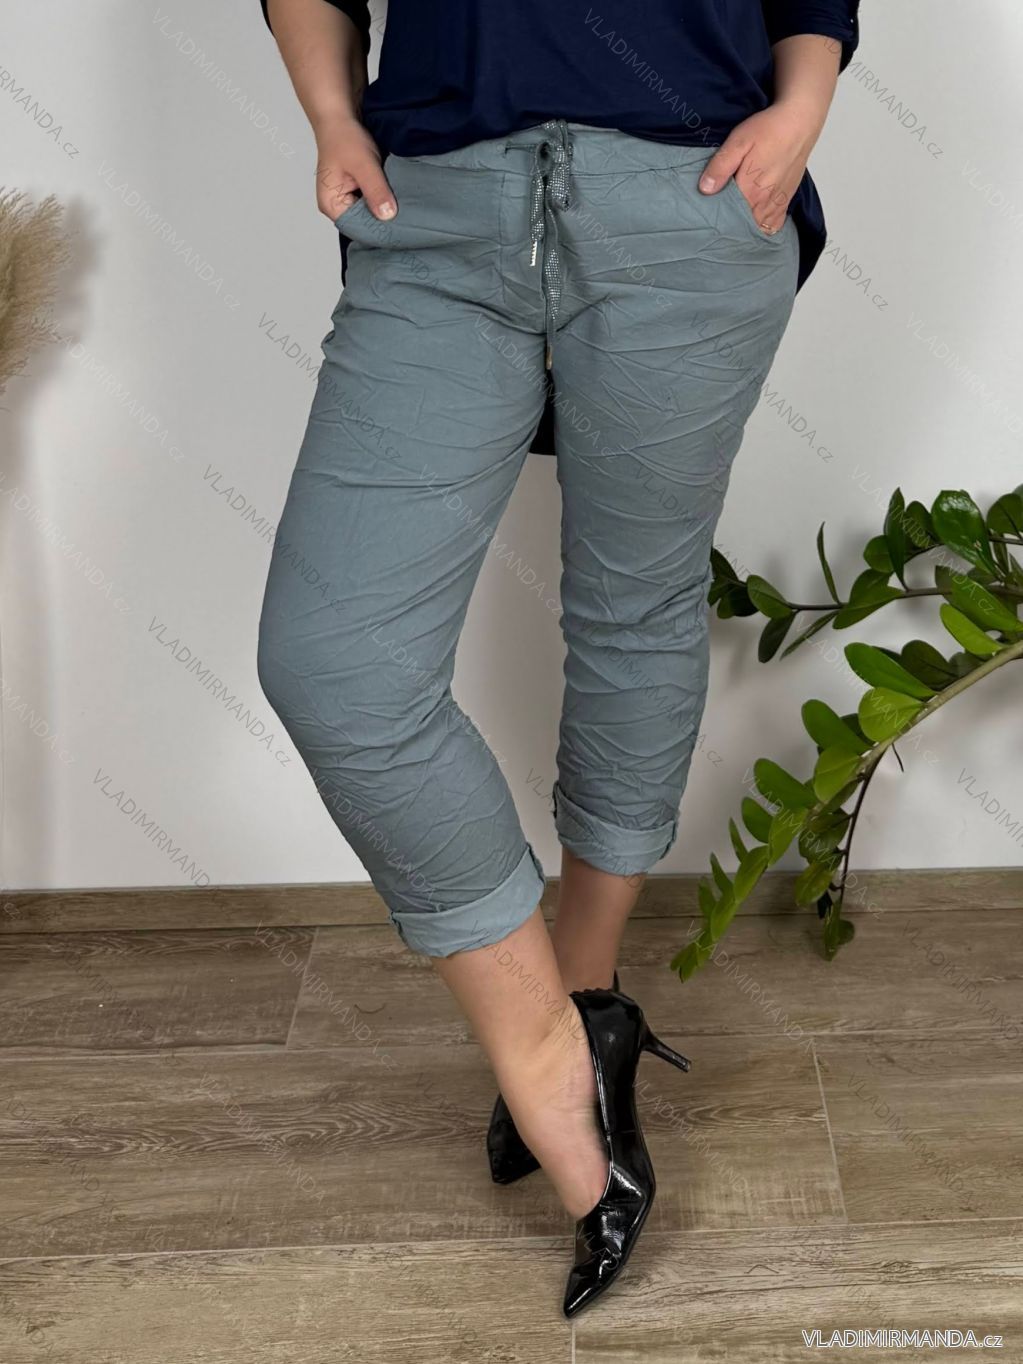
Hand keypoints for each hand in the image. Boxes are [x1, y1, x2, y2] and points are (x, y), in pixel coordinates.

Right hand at [315, 117, 396, 221]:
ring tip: (399, 200)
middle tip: (404, 210)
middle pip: (364, 223)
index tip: (398, 222)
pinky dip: (382, 197)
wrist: (340, 119)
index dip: (378, 227)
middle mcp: (336, 207)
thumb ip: (375, 190)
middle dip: (382, 216)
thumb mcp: (363, 164)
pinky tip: (392, 192)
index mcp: (331, 205)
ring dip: (383, 205)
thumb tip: (387, 215)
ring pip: (370, 213)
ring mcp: (346, 200)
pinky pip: (372, 202)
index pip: (358, 228)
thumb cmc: (344, 138)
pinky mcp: (355, 193)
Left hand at [698, 101, 824, 233]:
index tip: (708, 220)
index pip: (730, 219)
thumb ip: (720, 167)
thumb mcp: (738, 142)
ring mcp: (778, 202)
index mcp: (751, 191)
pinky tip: (756, 222)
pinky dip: (764, 227)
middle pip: (744, 227)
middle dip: (732, 227)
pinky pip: (774, 225)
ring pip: (759, 228)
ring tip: (735, 224)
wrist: (799, 121)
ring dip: (747, 228)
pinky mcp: (786, 198)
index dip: (718, 222)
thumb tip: (705, 189)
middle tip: (719, 224)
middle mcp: (765, 202)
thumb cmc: (768, 129)